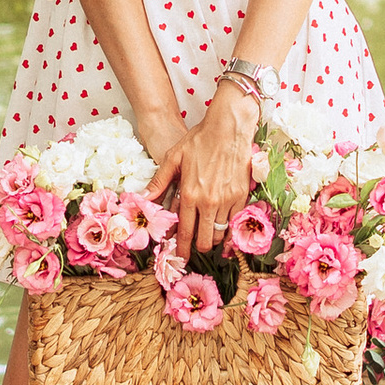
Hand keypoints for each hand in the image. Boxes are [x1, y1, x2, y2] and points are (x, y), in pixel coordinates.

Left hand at [153, 86, 260, 262]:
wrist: (229, 127)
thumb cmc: (200, 140)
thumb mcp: (174, 158)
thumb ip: (159, 181)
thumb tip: (143, 200)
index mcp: (190, 194)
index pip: (184, 231)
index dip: (181, 248)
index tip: (179, 257)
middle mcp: (209, 201)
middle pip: (203, 239)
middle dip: (196, 247)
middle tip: (192, 248)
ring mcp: (227, 200)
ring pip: (219, 234)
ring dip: (211, 239)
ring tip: (206, 238)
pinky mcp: (242, 196)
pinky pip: (235, 223)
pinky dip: (229, 232)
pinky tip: (224, 234)